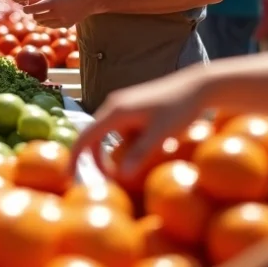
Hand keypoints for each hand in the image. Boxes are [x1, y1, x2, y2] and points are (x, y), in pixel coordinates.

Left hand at [22, 0, 95, 28]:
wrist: (91, 1)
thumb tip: (28, 1)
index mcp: (54, 2)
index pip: (34, 9)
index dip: (26, 9)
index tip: (25, 7)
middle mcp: (57, 13)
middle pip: (37, 18)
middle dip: (33, 14)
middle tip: (35, 8)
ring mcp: (62, 21)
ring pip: (43, 24)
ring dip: (40, 19)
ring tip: (43, 11)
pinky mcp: (66, 25)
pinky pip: (52, 26)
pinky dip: (48, 22)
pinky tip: (52, 15)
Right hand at [70, 67, 206, 181]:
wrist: (198, 85)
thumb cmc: (181, 108)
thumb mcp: (161, 134)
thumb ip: (140, 154)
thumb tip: (121, 176)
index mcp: (116, 111)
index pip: (86, 136)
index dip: (75, 156)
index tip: (69, 176)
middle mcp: (114, 105)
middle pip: (95, 136)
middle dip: (99, 159)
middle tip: (111, 181)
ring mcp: (124, 105)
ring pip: (112, 135)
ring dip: (121, 152)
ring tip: (146, 159)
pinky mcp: (134, 107)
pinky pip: (124, 130)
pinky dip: (132, 143)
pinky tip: (156, 144)